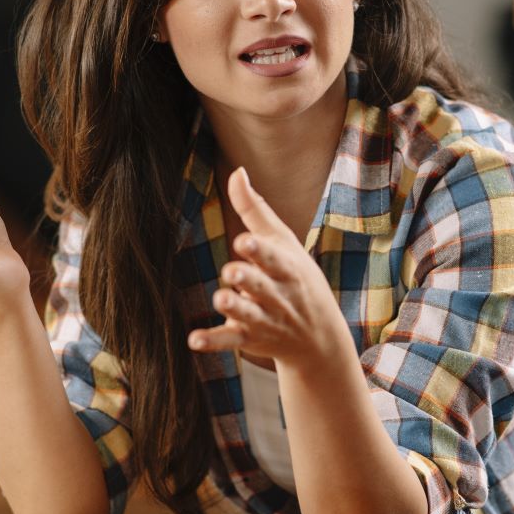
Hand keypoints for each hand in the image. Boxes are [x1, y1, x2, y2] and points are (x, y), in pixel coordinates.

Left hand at [187, 167, 346, 367]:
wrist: (319, 338)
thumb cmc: (296, 278)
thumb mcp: (283, 242)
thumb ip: (255, 210)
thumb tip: (237, 172)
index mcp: (286, 268)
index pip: (274, 258)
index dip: (260, 250)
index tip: (245, 242)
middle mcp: (277, 294)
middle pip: (260, 286)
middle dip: (248, 279)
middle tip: (233, 272)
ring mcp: (264, 318)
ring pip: (246, 314)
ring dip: (233, 307)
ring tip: (221, 299)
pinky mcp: (249, 338)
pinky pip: (230, 340)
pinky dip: (213, 341)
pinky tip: (194, 340)